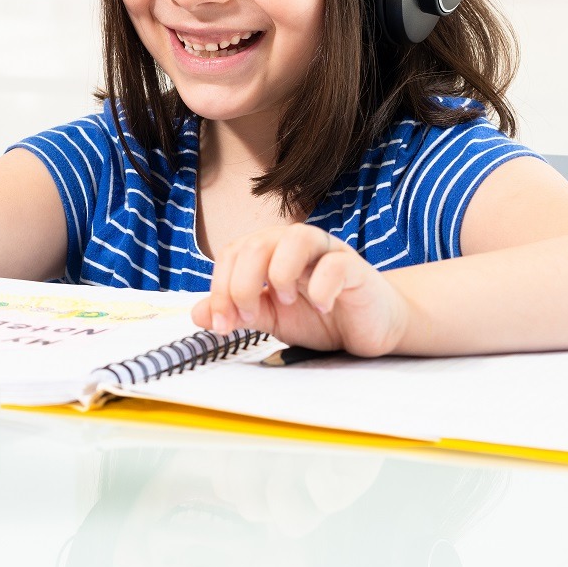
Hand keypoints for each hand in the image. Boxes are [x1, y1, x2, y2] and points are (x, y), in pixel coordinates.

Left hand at [190, 223, 410, 357]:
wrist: (369, 328)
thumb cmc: (321, 317)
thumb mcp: (272, 318)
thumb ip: (239, 312)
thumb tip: (198, 313)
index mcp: (270, 252)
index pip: (233, 253)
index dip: (220, 287)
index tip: (222, 324)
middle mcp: (296, 245)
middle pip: (257, 243)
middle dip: (242, 283)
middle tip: (247, 316)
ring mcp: (327, 252)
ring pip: (295, 238)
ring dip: (281, 273)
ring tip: (286, 302)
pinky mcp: (355, 268)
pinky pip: (334, 264)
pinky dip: (322, 288)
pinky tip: (322, 308)